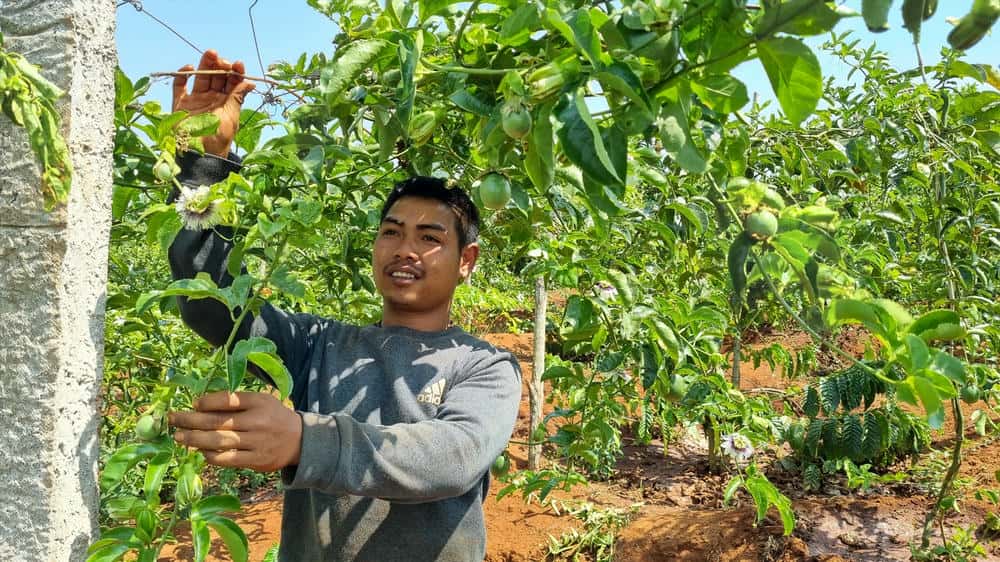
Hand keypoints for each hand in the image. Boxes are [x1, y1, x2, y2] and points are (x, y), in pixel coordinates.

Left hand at [169, 391, 301, 471]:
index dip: (207, 401)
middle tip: (173, 419)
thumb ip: (236, 401)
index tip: (193, 403)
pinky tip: (200, 451)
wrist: (300, 441)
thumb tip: (201, 405)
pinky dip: (211, 455)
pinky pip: (227, 459)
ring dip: (195, 439)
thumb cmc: (274, 417)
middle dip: (191, 420)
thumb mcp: (261, 401)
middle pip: (217, 421)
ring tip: (179, 436)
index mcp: (259, 402)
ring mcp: (256, 442)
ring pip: (219, 441)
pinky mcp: (256, 461)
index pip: (228, 400)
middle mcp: (257, 421)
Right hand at [172, 50, 254, 156]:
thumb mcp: (232, 116)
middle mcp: (212, 99)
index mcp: (227, 102)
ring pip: (200, 77)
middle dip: (220, 65)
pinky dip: (182, 75)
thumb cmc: (219, 138)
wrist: (199, 154)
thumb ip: (238, 97)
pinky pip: (179, 85)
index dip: (235, 72)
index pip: (232, 82)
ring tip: (211, 54)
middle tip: (222, 60)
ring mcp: (195, 100)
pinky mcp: (180, 103)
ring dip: (205, 64)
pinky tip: (189, 68)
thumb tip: (250, 81)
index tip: (238, 65)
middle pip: (216, 76)